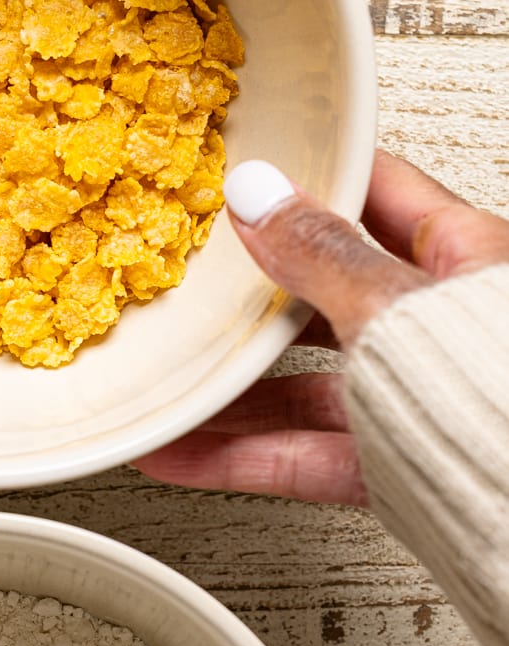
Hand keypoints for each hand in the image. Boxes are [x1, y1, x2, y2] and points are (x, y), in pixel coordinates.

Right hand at [136, 149, 508, 504]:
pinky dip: (241, 455)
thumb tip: (261, 198)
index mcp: (470, 256)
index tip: (250, 179)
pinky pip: (303, 454)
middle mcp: (441, 326)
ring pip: (309, 383)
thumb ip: (323, 254)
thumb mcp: (397, 304)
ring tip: (169, 379)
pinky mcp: (393, 466)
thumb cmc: (501, 392)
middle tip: (195, 282)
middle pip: (330, 297)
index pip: (380, 196)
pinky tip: (184, 450)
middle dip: (256, 297)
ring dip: (233, 388)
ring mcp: (414, 398)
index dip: (313, 183)